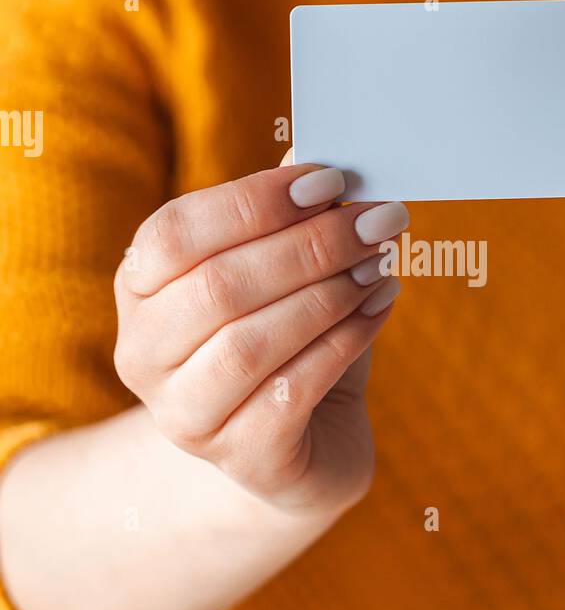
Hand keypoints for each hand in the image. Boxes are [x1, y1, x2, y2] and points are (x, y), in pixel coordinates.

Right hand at [114, 157, 407, 519]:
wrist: (306, 443)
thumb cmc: (292, 339)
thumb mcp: (285, 271)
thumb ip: (290, 214)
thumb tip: (316, 150)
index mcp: (139, 287)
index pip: (176, 233)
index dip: (254, 202)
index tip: (332, 182)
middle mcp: (143, 354)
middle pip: (218, 287)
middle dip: (309, 248)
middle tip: (378, 222)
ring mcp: (183, 416)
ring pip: (250, 344)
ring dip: (327, 296)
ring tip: (380, 266)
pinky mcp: (240, 459)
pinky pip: (291, 393)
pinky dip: (343, 343)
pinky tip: (379, 309)